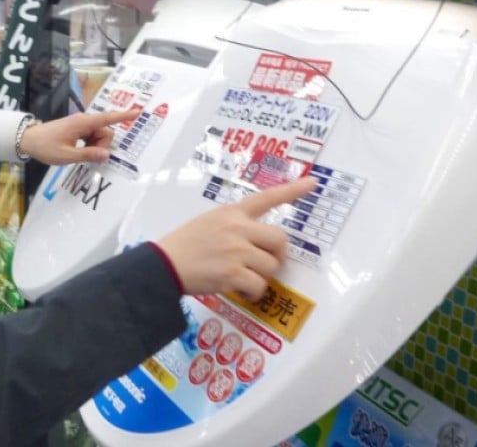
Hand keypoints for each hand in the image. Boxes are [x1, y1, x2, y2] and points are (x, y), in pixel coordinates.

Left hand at [18, 108, 138, 164]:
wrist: (27, 140)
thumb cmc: (45, 147)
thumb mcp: (67, 155)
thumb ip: (88, 155)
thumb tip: (107, 155)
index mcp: (83, 123)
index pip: (107, 118)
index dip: (123, 116)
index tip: (138, 112)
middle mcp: (84, 121)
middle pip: (106, 131)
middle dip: (102, 144)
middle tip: (84, 154)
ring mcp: (81, 125)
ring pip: (100, 136)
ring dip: (95, 146)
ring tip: (77, 153)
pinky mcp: (78, 130)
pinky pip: (92, 137)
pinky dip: (90, 145)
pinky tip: (79, 151)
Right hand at [156, 177, 315, 298]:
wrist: (163, 264)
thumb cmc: (184, 245)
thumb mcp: (209, 222)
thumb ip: (234, 225)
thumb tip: (258, 243)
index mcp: (232, 212)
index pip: (266, 198)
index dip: (292, 190)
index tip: (312, 183)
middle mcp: (238, 228)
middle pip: (279, 240)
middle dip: (276, 255)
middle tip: (264, 263)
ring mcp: (237, 250)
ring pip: (271, 266)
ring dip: (261, 276)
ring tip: (243, 278)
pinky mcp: (233, 273)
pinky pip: (259, 285)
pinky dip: (254, 293)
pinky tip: (242, 291)